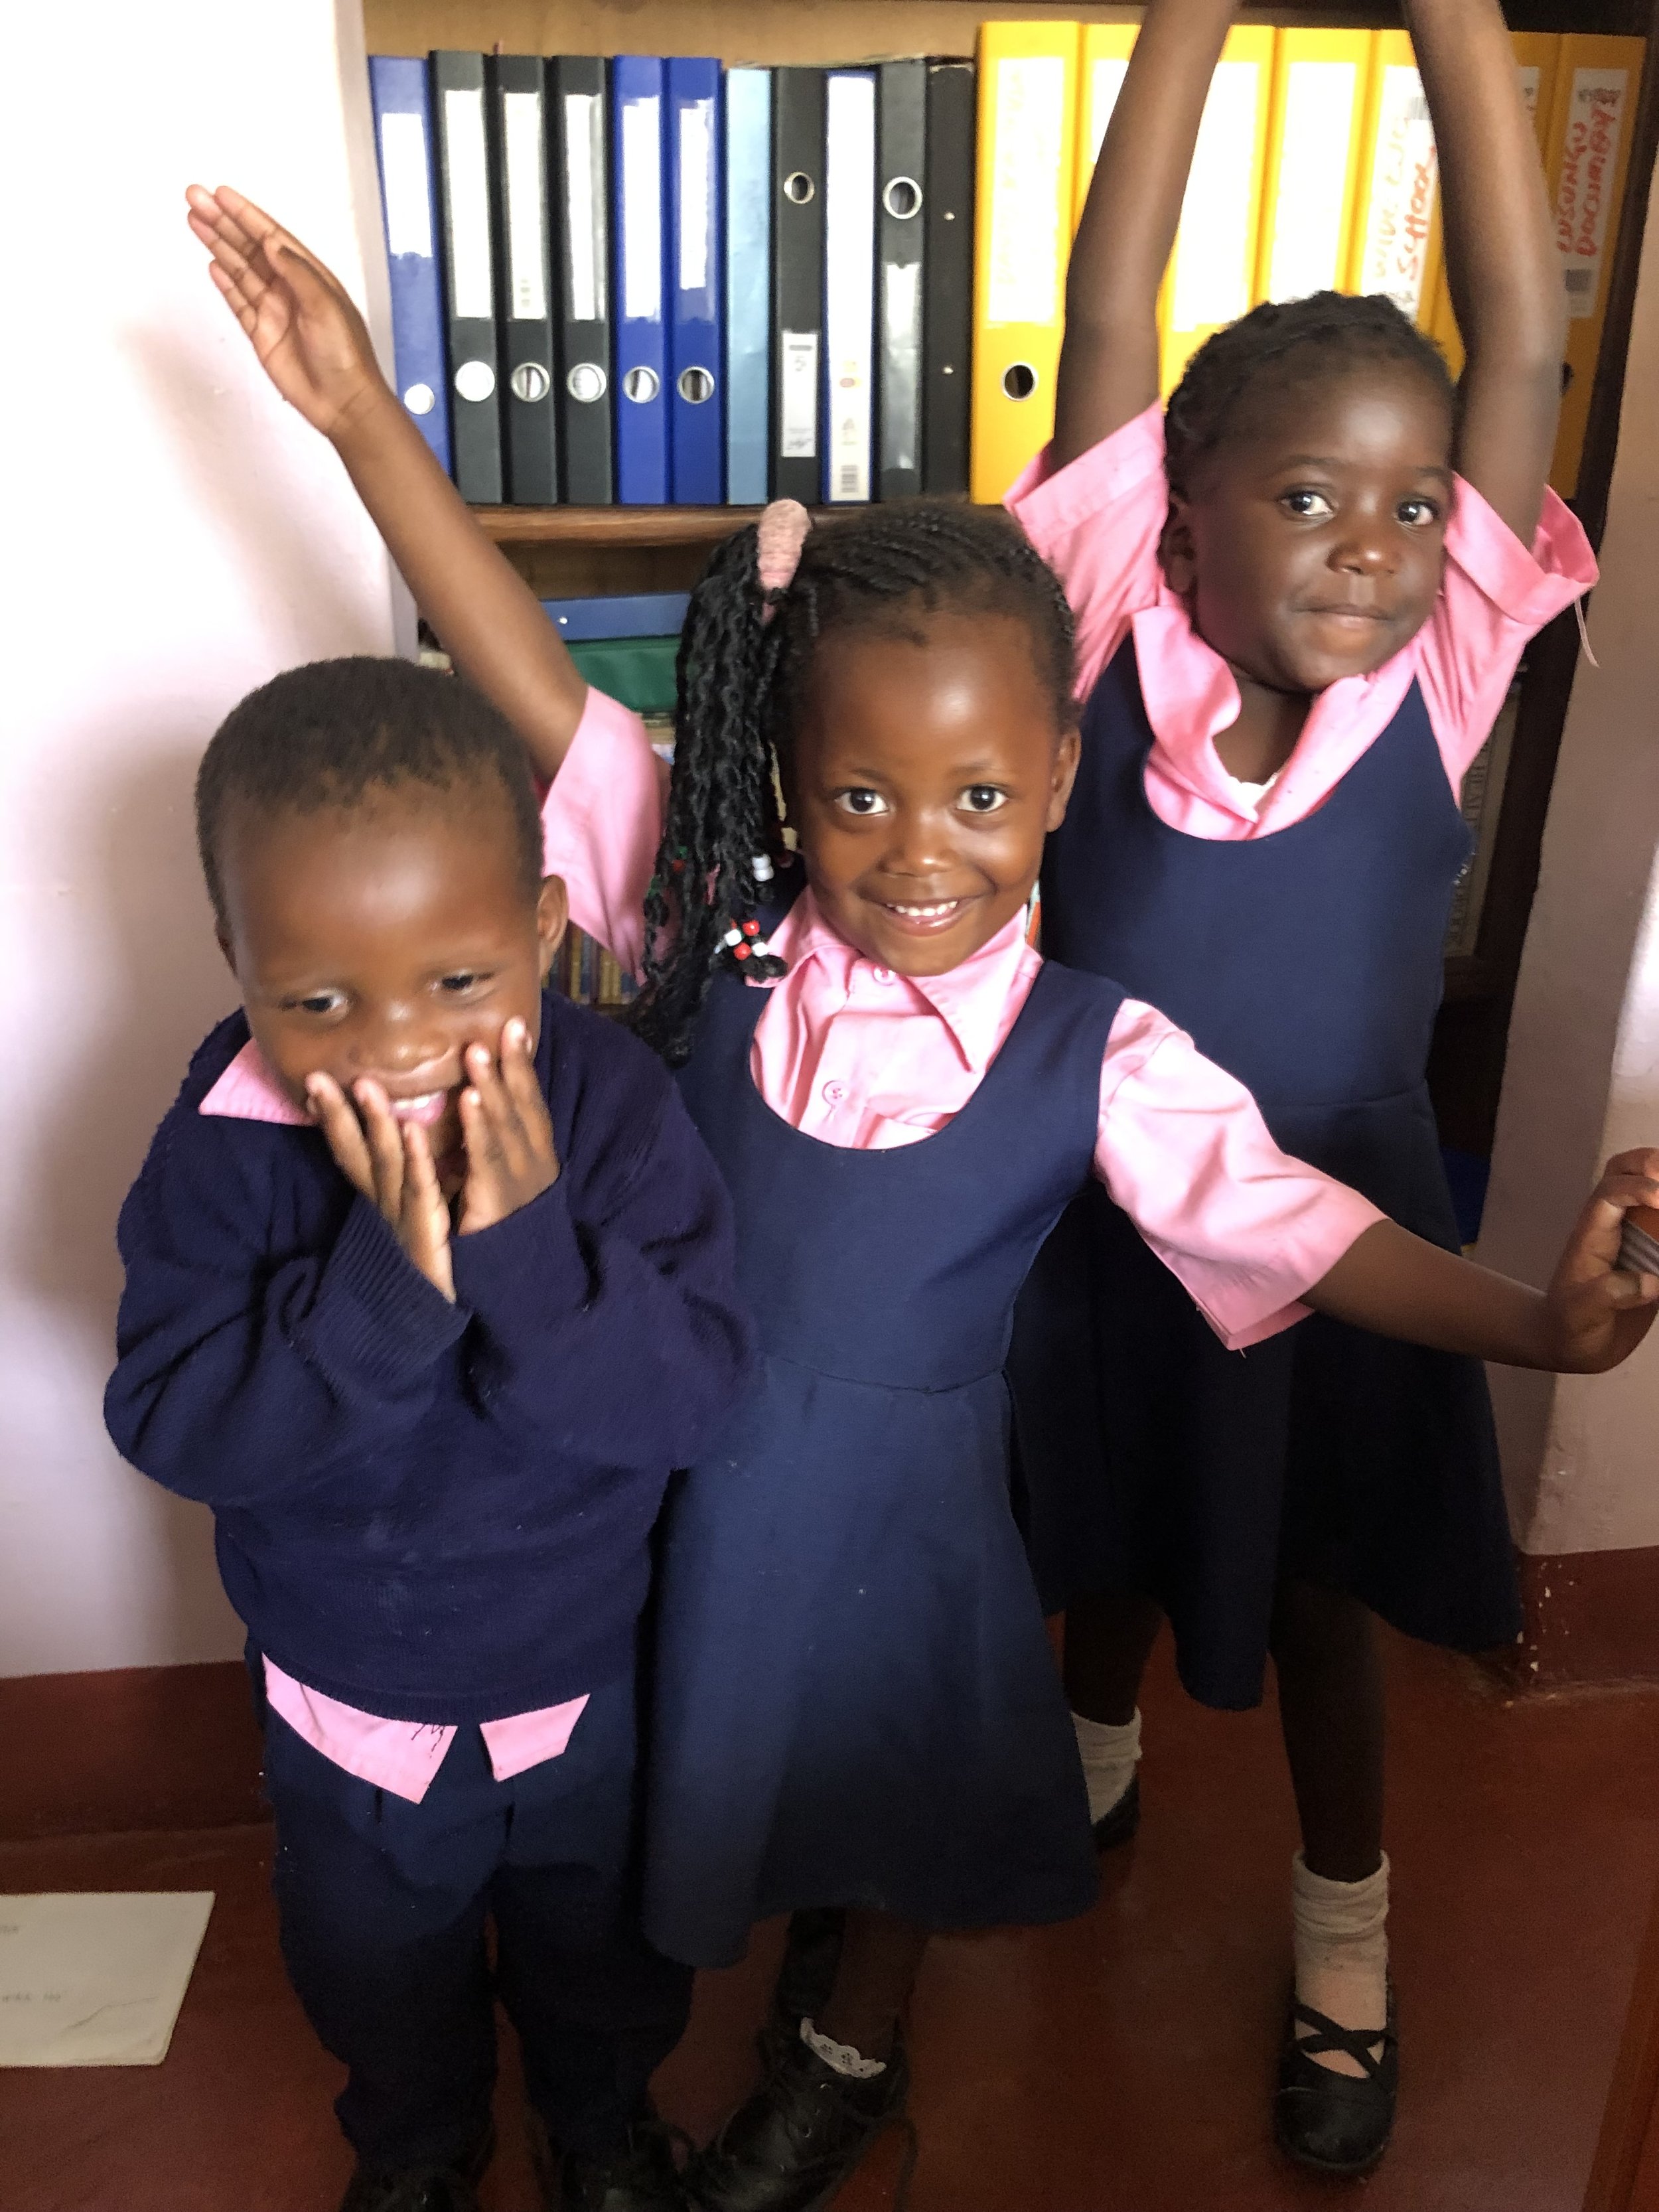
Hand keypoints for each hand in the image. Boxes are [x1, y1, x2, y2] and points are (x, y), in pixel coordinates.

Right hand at [185, 184, 388, 439]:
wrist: (342, 403)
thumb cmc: (345, 355)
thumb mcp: (326, 306)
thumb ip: (298, 273)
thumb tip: (272, 244)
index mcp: (310, 277)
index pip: (271, 237)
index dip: (245, 215)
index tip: (220, 194)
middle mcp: (290, 289)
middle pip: (249, 248)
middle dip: (223, 222)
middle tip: (195, 197)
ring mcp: (274, 311)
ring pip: (240, 270)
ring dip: (218, 244)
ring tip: (194, 219)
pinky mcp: (262, 335)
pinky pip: (239, 302)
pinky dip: (225, 282)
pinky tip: (212, 263)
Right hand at [307, 1073, 454, 1299]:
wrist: (424, 1324)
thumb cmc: (421, 1267)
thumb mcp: (404, 1223)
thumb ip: (398, 1189)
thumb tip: (397, 1151)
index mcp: (379, 1201)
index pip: (350, 1154)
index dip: (332, 1120)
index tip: (314, 1082)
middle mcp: (383, 1205)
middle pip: (357, 1153)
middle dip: (338, 1115)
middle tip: (319, 1077)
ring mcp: (402, 1218)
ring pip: (386, 1164)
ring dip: (376, 1124)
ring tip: (366, 1086)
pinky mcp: (426, 1232)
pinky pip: (420, 1190)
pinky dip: (415, 1160)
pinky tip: (412, 1130)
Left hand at [457, 1018, 560, 1234]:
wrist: (517, 1278)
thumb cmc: (505, 1224)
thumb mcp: (507, 1177)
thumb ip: (500, 1145)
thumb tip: (482, 1107)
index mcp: (536, 1154)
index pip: (530, 1101)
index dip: (522, 1065)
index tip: (513, 1027)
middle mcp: (534, 1161)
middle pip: (522, 1106)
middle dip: (511, 1066)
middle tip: (500, 1027)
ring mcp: (518, 1180)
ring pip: (505, 1125)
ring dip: (491, 1086)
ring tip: (477, 1053)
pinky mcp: (497, 1199)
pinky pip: (486, 1156)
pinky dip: (478, 1124)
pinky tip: (466, 1099)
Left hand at [1540, 1149, 1658, 1371]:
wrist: (1571, 1342)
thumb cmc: (1568, 1324)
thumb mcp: (1579, 1313)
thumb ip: (1608, 1295)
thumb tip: (1652, 1283)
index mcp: (1592, 1234)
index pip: (1610, 1194)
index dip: (1638, 1188)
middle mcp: (1614, 1226)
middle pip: (1624, 1171)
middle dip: (1651, 1163)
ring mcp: (1634, 1236)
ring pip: (1649, 1190)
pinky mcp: (1653, 1253)